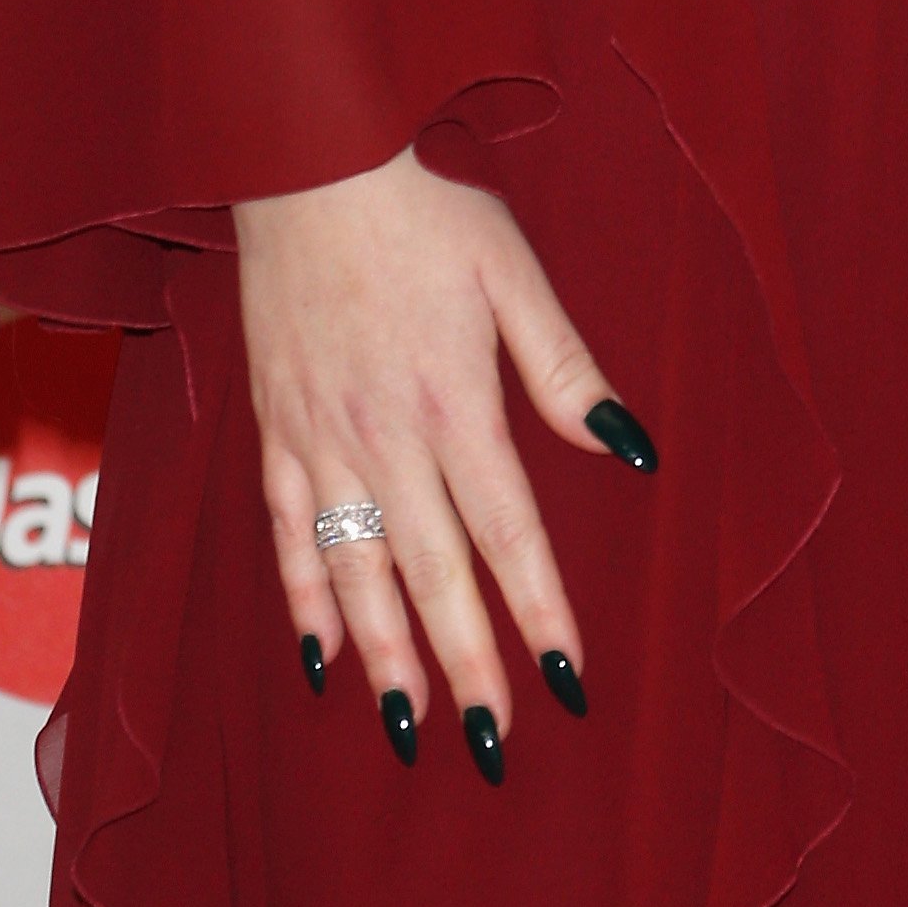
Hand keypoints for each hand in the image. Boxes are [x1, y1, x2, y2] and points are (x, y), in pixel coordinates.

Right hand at [236, 151, 654, 774]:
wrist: (302, 160)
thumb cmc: (422, 208)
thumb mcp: (513, 272)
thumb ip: (565, 369)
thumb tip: (630, 449)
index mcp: (455, 404)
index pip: (509, 535)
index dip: (540, 613)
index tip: (568, 684)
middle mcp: (385, 440)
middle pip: (433, 576)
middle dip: (468, 666)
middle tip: (493, 745)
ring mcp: (321, 443)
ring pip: (357, 573)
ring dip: (386, 658)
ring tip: (411, 728)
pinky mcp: (276, 432)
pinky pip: (286, 536)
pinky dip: (303, 603)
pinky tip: (322, 660)